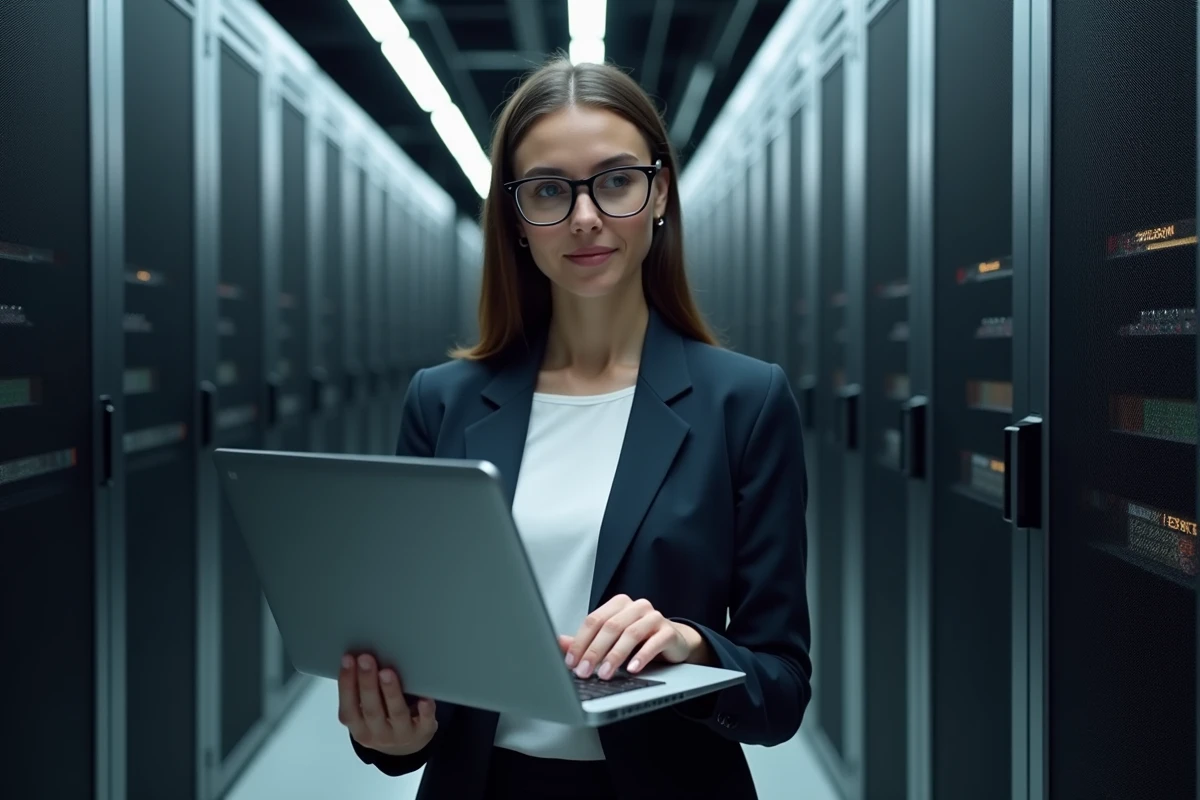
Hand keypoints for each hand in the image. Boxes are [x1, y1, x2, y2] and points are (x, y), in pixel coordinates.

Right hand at [337, 653, 436, 756]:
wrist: (405, 748)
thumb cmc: (382, 719)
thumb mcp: (365, 713)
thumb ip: (361, 692)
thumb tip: (358, 657)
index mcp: (359, 728)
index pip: (349, 708)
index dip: (347, 683)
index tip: (348, 659)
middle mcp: (378, 734)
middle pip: (371, 710)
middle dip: (367, 683)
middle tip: (366, 659)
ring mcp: (401, 734)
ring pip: (396, 713)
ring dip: (390, 692)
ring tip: (387, 672)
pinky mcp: (423, 731)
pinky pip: (425, 722)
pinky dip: (425, 711)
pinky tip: (425, 699)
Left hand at [558, 594, 706, 679]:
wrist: (673, 642)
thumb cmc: (639, 640)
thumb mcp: (611, 640)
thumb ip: (587, 641)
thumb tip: (559, 644)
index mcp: (618, 604)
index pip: (594, 620)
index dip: (580, 641)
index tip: (571, 662)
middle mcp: (636, 606)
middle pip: (610, 627)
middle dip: (594, 651)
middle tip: (584, 671)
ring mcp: (654, 617)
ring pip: (630, 634)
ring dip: (615, 656)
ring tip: (605, 673)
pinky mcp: (668, 632)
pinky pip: (654, 643)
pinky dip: (641, 657)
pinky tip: (632, 669)